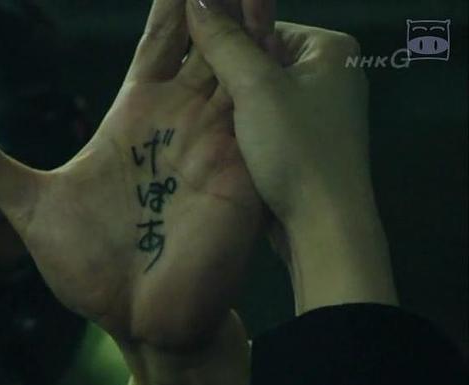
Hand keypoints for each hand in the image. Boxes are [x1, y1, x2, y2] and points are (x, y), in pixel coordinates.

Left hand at [0, 0, 266, 350]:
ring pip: (241, 61)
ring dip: (246, 17)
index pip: (160, 41)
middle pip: (208, 37)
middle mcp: (181, 120)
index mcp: (135, 116)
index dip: (172, 2)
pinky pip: (260, 109)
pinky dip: (266, 70)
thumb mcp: (32, 208)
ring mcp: (217, 140)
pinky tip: (270, 31)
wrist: (134, 321)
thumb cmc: (87, 269)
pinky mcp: (241, 169)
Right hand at [185, 1, 397, 312]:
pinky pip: (263, 124)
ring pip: (257, 95)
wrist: (323, 226)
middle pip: (258, 59)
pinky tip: (222, 147)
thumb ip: (224, 42)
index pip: (262, 26)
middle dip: (225, 78)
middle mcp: (330, 75)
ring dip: (229, 108)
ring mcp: (319, 113)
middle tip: (193, 97)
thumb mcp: (255, 88)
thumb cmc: (297, 149)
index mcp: (329, 49)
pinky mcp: (305, 145)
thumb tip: (196, 0)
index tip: (190, 64)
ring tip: (203, 125)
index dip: (224, 43)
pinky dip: (241, 132)